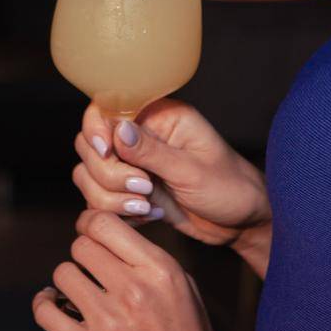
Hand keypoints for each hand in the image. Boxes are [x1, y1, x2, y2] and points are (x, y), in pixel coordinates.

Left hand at [32, 209, 223, 330]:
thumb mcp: (183, 286)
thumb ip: (149, 257)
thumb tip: (116, 234)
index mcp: (159, 270)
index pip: (105, 224)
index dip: (90, 222)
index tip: (88, 229)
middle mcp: (133, 291)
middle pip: (82, 245)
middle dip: (84, 251)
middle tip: (89, 263)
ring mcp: (108, 321)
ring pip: (63, 273)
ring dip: (69, 279)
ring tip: (78, 288)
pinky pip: (46, 313)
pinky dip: (45, 304)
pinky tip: (54, 303)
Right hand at [72, 98, 270, 250]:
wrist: (241, 222)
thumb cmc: (229, 188)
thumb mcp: (192, 170)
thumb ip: (151, 152)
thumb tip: (117, 131)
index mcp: (159, 117)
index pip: (107, 109)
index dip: (97, 130)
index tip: (107, 153)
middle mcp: (141, 137)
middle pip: (90, 145)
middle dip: (109, 174)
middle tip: (144, 189)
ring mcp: (133, 165)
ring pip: (89, 175)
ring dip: (111, 197)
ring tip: (146, 207)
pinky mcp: (130, 191)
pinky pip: (100, 199)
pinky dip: (116, 212)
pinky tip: (148, 216)